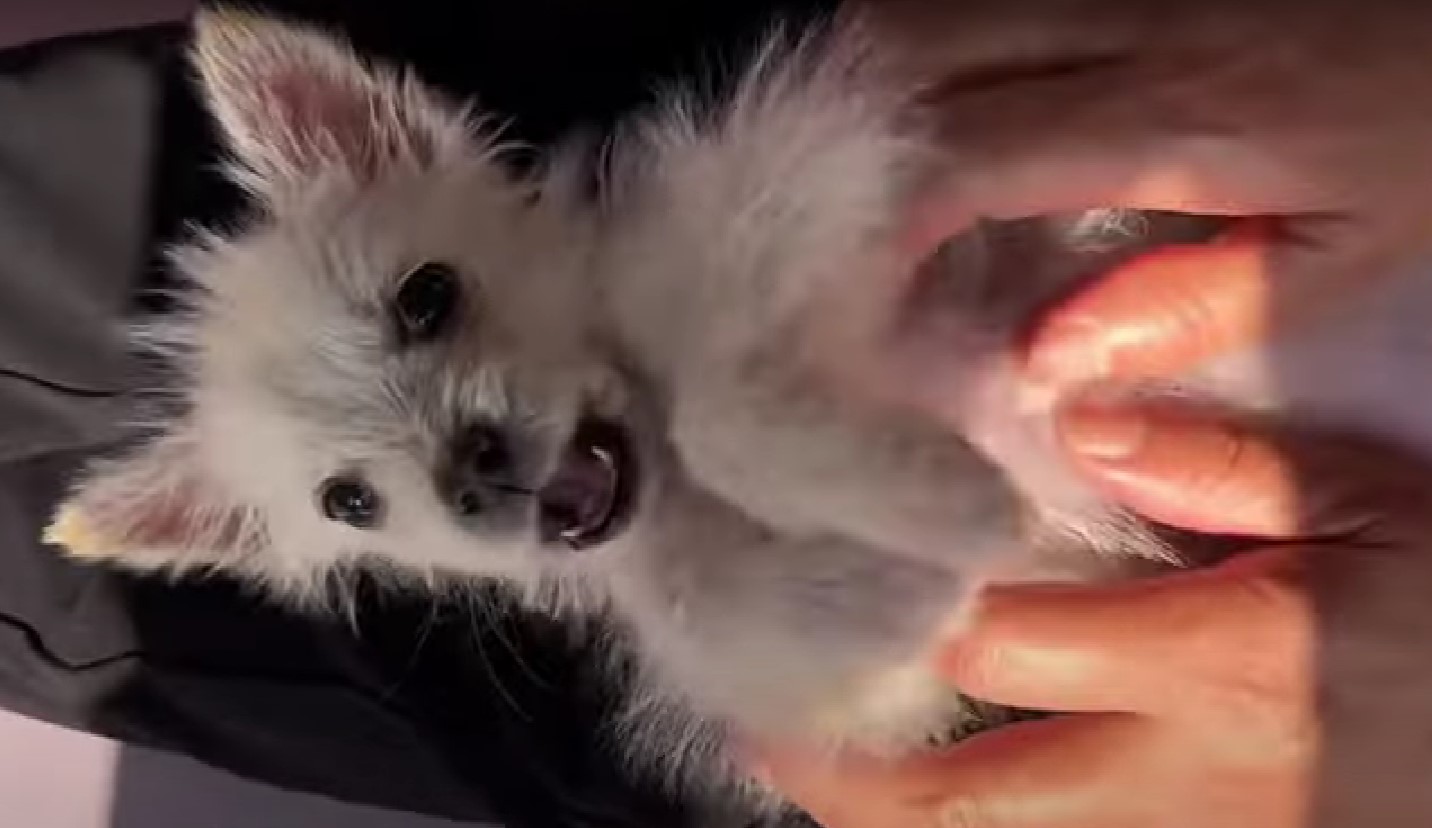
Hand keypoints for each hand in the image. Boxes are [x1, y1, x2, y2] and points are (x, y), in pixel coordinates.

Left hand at [754, 403, 1431, 826]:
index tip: (804, 580)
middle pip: (961, 800)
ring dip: (888, 820)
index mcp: (1212, 660)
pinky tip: (926, 800)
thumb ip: (1220, 465)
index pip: (991, 644)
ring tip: (803, 774)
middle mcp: (1174, 775)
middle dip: (839, 773)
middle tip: (757, 729)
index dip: (880, 617)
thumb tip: (1074, 419)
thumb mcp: (1373, 506)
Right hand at [852, 0, 1431, 390]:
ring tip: (852, 176)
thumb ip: (1191, 305)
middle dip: (845, 145)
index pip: (971, 157)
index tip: (849, 296)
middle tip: (830, 232)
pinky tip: (918, 107)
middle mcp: (1127, 22)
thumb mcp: (1347, 253)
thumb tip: (1044, 363)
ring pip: (930, 6)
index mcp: (1178, 116)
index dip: (883, 226)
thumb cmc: (1426, 138)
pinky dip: (919, 47)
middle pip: (917, 51)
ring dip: (869, 84)